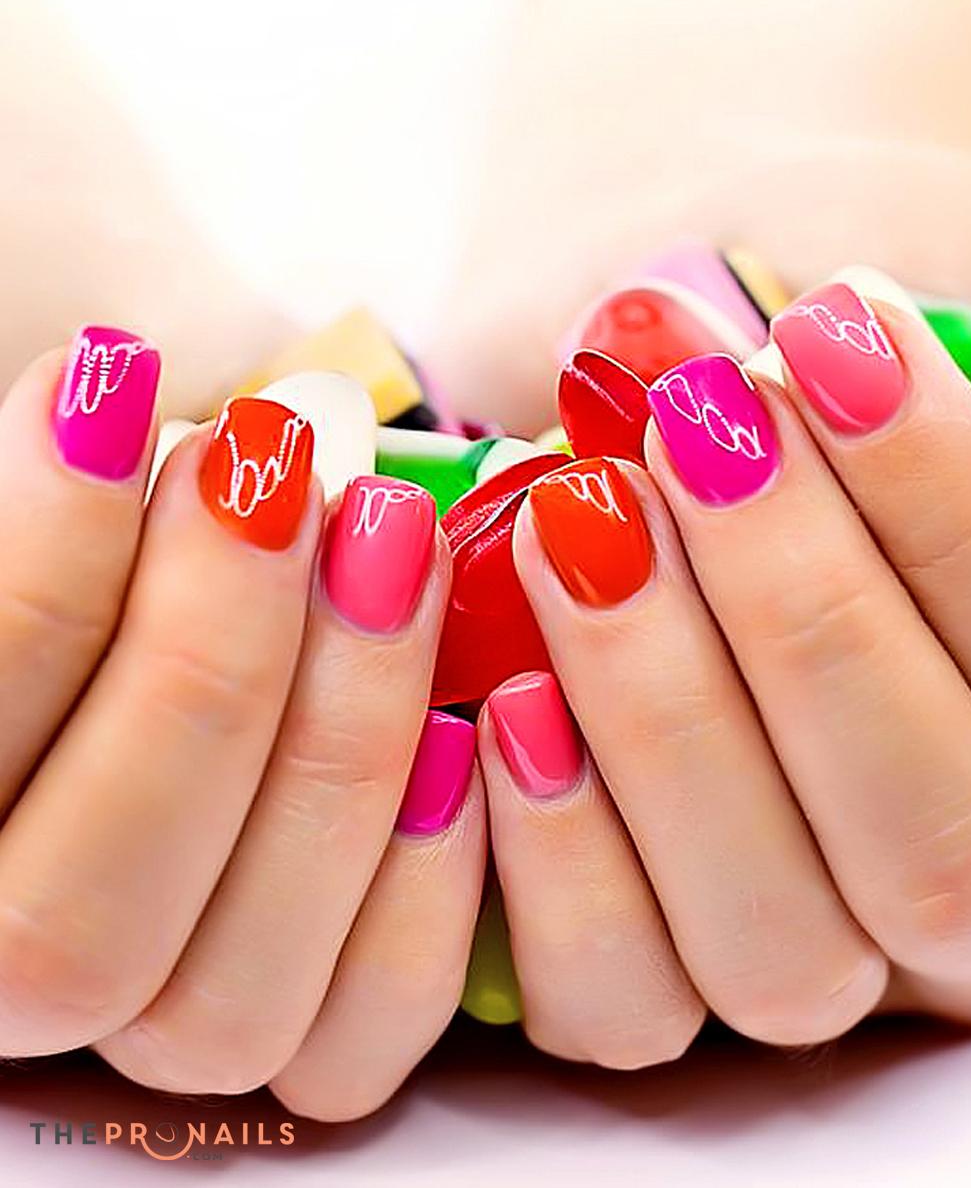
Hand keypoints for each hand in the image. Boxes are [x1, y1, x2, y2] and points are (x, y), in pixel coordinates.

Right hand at [0, 331, 483, 1120]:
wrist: (192, 662)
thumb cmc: (109, 581)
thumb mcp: (64, 530)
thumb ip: (62, 523)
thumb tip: (116, 399)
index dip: (40, 575)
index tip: (115, 391)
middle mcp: (16, 984)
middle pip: (80, 930)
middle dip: (204, 673)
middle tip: (280, 468)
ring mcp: (159, 1032)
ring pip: (231, 1005)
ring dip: (337, 755)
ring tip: (392, 538)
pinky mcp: (301, 1030)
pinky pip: (362, 1041)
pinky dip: (424, 890)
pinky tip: (464, 723)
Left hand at [477, 281, 970, 1066]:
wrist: (621, 570)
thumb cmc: (721, 467)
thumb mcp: (800, 418)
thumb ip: (824, 403)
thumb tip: (732, 331)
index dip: (939, 502)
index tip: (826, 336)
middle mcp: (934, 880)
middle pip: (927, 837)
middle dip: (804, 614)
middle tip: (693, 430)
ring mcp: (800, 959)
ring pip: (778, 942)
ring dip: (669, 725)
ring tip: (576, 527)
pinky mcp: (650, 995)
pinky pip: (624, 1008)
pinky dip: (563, 868)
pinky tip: (505, 710)